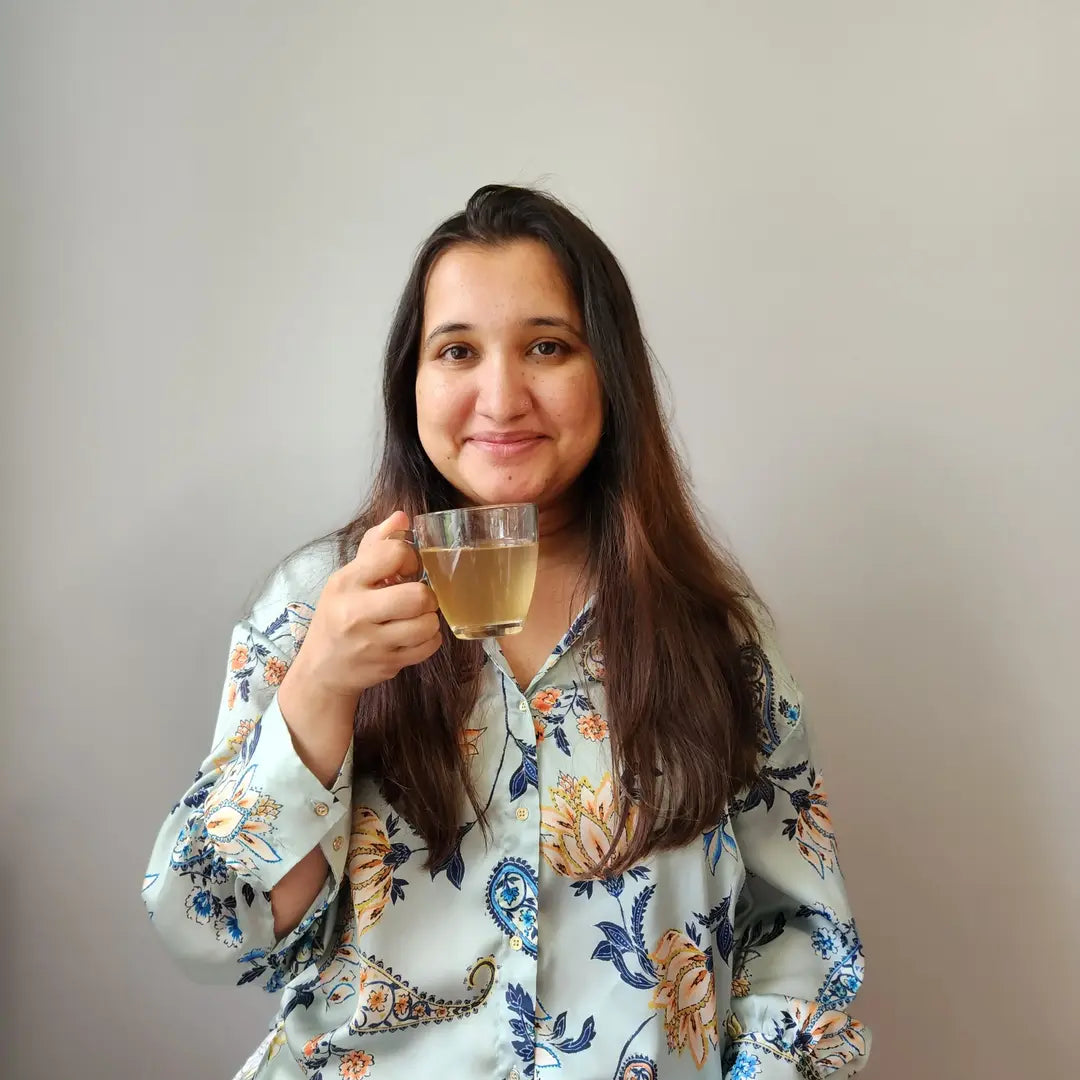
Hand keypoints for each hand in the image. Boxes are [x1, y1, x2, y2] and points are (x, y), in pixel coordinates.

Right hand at [277, 511, 441, 749]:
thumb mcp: (347, 579)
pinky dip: (430, 639)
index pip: (393, 554)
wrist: (321, 670)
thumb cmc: (339, 616)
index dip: (409, 557)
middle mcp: (356, 613)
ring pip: (427, 624)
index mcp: (346, 583)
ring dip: (429, 618)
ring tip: (416, 617)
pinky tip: (416, 635)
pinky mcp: (387, 665)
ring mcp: (372, 643)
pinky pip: (429, 647)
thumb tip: (401, 516)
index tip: (405, 569)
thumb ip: (375, 546)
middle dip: (426, 594)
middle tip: (417, 598)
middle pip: (417, 595)